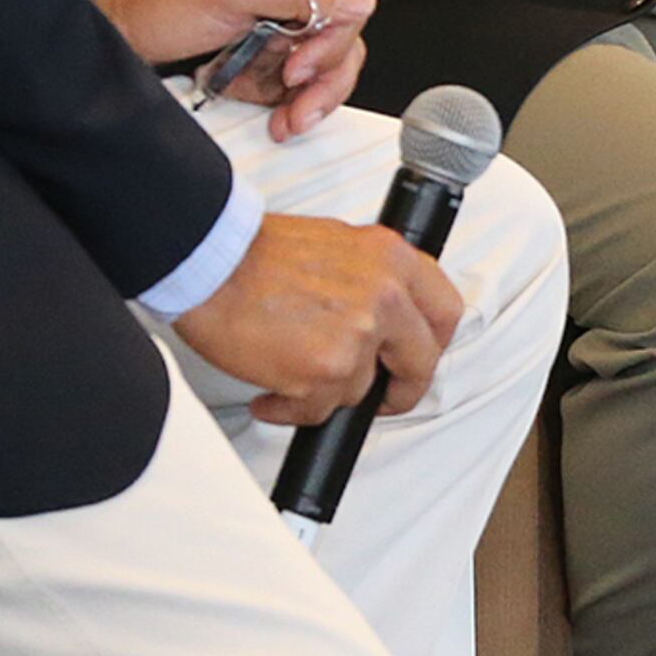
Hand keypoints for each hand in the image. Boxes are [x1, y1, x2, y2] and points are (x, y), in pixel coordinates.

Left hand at [93, 0, 373, 140]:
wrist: (117, 28)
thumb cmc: (161, 0)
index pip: (343, 10)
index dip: (328, 46)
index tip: (297, 70)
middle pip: (337, 46)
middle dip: (320, 84)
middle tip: (298, 112)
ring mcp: (273, 30)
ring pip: (315, 72)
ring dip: (301, 101)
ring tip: (282, 121)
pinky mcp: (256, 57)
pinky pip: (284, 86)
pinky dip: (272, 101)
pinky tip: (250, 100)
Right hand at [177, 213, 462, 426]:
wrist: (211, 262)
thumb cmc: (257, 254)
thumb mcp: (339, 245)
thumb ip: (373, 280)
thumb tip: (388, 319)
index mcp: (393, 259)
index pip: (445, 312)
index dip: (434, 344)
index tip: (417, 359)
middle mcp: (384, 296)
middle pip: (420, 363)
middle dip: (397, 389)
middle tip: (378, 396)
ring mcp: (358, 336)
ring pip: (360, 389)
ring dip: (326, 391)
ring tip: (291, 372)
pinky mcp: (325, 370)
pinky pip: (318, 410)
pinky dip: (293, 408)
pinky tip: (273, 392)